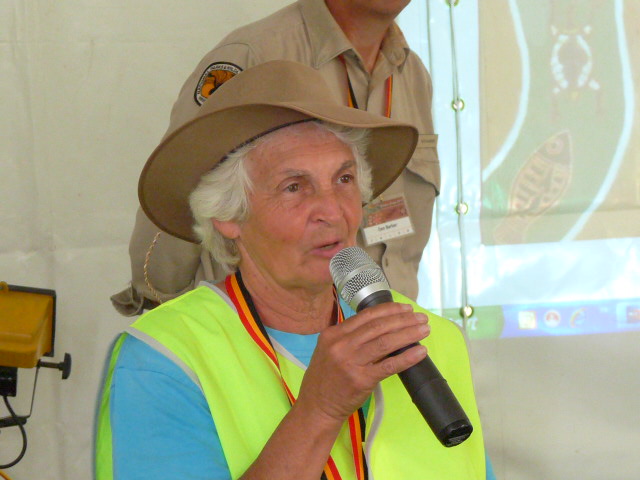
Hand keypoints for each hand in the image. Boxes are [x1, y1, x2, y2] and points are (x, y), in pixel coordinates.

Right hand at [295, 302, 428, 425]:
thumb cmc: (325, 379)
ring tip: (424, 330)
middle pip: (379, 326)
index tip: (405, 308)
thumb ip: (349, 337)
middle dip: (403, 319)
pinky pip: (389, 365)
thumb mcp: (329, 350)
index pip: (366, 316)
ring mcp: (351, 362)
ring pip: (386, 342)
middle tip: (421, 317)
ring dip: (409, 333)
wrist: (316, 407)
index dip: (389, 309)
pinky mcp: (361, 380)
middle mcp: (341, 345)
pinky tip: (420, 352)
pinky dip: (407, 357)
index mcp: (333, 334)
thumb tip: (382, 325)